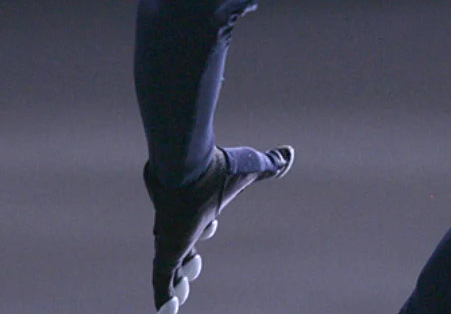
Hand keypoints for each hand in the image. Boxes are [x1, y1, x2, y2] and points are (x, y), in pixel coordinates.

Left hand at [146, 144, 293, 312]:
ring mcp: (171, 236)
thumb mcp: (250, 168)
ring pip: (169, 266)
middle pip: (182, 244)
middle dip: (188, 259)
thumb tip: (290, 153)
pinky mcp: (165, 250)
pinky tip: (165, 312)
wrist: (186, 166)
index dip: (206, 226)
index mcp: (200, 205)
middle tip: (192, 268)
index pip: (200, 220)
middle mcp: (182, 221)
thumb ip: (270, 165)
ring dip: (175, 283)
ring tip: (179, 296)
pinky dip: (163, 297)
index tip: (212, 224)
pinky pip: (160, 280)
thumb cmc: (217, 168)